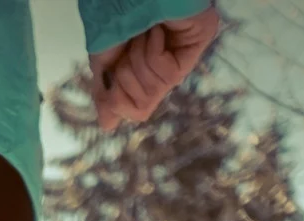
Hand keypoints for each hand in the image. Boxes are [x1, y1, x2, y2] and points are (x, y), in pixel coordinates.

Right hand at [90, 5, 221, 129]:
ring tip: (140, 35)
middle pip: (143, 106)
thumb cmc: (116, 9)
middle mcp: (167, 60)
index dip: (119, 101)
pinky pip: (169, 73)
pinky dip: (152, 53)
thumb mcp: (104, 56)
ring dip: (137, 61)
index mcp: (145, 63)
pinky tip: (155, 31)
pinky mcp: (200, 40)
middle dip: (126, 77)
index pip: (137, 109)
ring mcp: (185, 51)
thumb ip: (106, 91)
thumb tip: (107, 126)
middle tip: (127, 49)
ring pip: (155, 90)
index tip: (113, 75)